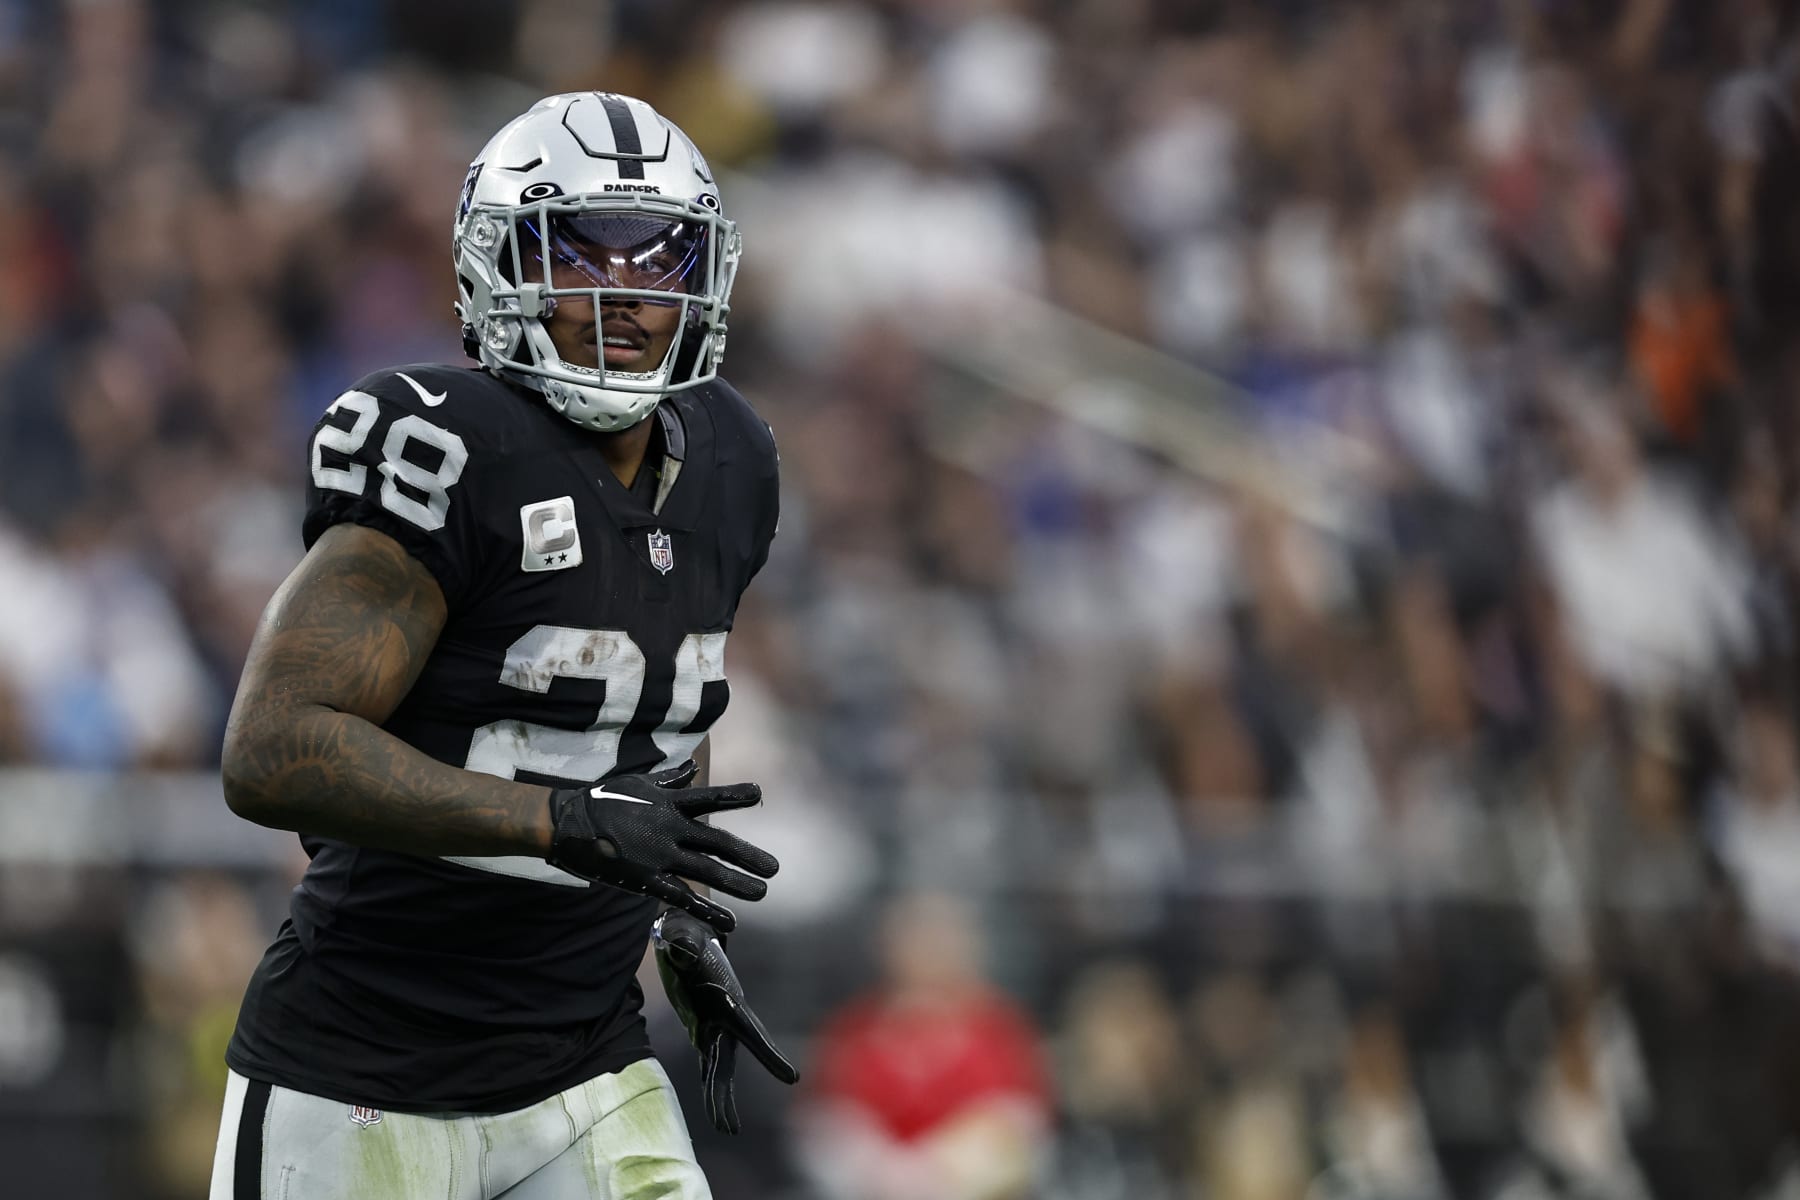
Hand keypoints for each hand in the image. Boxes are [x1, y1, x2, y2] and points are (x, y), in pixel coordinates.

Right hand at [547, 760, 776, 931]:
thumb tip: (693, 768)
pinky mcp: (645, 879)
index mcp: (668, 803)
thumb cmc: (603, 799)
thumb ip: (669, 780)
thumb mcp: (638, 782)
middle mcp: (669, 828)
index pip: (708, 797)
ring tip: (761, 892)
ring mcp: (658, 855)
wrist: (566, 823)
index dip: (734, 796)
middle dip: (747, 854)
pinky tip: (730, 923)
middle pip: (717, 842)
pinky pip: (682, 896)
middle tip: (774, 868)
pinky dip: (707, 911)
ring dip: (736, 882)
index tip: (760, 793)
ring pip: (706, 870)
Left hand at [653, 908, 799, 1132]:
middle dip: (727, 1096)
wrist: (686, 934)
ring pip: (719, 1071)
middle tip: (727, 1130)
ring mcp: (714, 1027)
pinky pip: (709, 1064)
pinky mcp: (702, 1030)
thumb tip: (678, 947)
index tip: (792, 1079)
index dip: (770, 1057)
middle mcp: (725, 1018)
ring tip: (726, 1129)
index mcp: (727, 1001)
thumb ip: (682, 943)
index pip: (751, 1033)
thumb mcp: (681, 936)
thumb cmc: (685, 932)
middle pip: (728, 1064)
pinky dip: (711, 1086)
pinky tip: (714, 1108)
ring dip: (719, 1099)